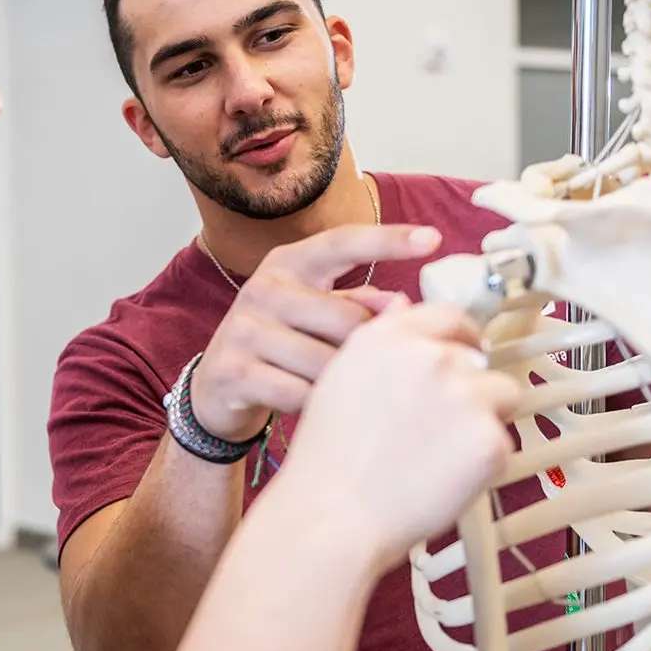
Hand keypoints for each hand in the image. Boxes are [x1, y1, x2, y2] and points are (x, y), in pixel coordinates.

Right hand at [189, 224, 443, 441]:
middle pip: (345, 319)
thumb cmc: (282, 347)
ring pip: (324, 362)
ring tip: (342, 396)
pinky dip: (316, 408)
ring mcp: (243, 328)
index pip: (342, 243)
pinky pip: (298, 393)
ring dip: (341, 386)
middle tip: (375, 376)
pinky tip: (316, 411)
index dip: (389, 240)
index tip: (434, 239)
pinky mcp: (231, 369)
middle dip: (368, 353)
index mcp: (288, 264)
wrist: (216, 389)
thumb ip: (357, 305)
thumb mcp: (314, 316)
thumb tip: (403, 303)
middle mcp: (262, 287)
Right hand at [287, 298, 519, 569]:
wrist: (333, 514)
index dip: (461, 337)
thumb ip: (384, 344)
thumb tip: (409, 315)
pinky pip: (503, 444)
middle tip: (439, 427)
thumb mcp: (341, 378)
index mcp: (388, 337)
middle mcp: (429, 356)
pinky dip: (484, 464)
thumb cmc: (329, 460)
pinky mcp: (488, 438)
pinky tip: (443, 478)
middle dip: (468, 388)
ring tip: (439, 455)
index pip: (449, 316)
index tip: (467, 352)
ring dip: (481, 421)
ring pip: (501, 397)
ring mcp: (463, 395)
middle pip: (477, 360)